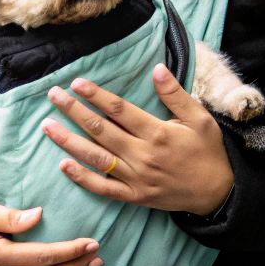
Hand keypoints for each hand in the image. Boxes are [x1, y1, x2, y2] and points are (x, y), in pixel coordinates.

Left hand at [40, 64, 235, 215]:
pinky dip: (81, 177)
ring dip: (68, 141)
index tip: (76, 84)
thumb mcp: (200, 118)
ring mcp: (135, 178)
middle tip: (53, 96)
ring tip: (48, 127)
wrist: (217, 192)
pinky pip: (102, 187)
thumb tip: (157, 69)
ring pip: (95, 158)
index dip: (96, 95)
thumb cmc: (208, 152)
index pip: (119, 110)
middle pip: (100, 130)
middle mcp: (142, 155)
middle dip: (73, 111)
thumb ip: (176, 95)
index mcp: (158, 133)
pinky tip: (64, 164)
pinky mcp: (133, 196)